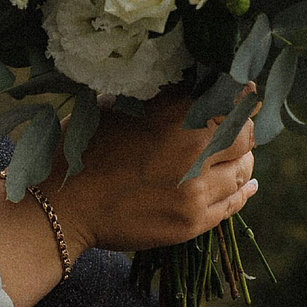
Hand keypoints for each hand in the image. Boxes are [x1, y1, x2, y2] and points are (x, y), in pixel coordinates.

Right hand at [45, 91, 259, 255]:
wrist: (61, 207)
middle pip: (245, 134)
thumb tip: (188, 85)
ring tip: (236, 157)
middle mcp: (193, 148)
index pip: (230, 97)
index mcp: (174, 113)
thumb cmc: (81, 151)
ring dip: (242, 161)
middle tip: (236, 129)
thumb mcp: (115, 106)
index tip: (244, 92)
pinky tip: (246, 184)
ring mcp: (195, 189)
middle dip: (242, 129)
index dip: (240, 94)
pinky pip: (233, 204)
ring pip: (242, 170)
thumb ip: (157, 97)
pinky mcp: (192, 221)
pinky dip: (243, 190)